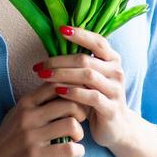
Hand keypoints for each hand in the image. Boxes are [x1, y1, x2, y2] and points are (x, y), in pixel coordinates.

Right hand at [0, 85, 86, 156]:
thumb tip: (63, 93)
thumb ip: (36, 104)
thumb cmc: (5, 141)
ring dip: (80, 133)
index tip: (77, 102)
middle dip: (81, 112)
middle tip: (79, 122)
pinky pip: (69, 149)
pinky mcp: (36, 156)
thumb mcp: (16, 115)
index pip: (56, 84)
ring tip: (75, 139)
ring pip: (71, 124)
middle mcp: (29, 116)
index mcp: (25, 103)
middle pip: (69, 102)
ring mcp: (32, 136)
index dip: (73, 90)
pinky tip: (75, 153)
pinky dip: (78, 151)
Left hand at [35, 25, 141, 150]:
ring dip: (62, 75)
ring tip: (43, 76)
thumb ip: (78, 63)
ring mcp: (115, 90)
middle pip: (86, 60)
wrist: (116, 127)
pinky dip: (73, 93)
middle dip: (59, 61)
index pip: (98, 42)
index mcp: (112, 60)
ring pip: (88, 76)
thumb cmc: (96, 98)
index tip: (60, 29)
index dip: (80, 34)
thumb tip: (52, 43)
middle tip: (39, 66)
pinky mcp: (111, 108)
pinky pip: (91, 97)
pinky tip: (58, 91)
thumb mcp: (89, 78)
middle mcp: (116, 72)